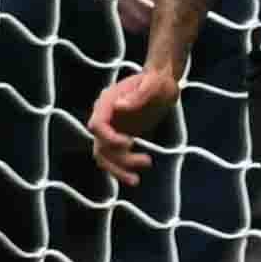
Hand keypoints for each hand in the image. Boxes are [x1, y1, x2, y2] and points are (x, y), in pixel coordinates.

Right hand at [81, 55, 180, 193]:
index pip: (97, 125)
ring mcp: (112, 128)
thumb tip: (119, 107)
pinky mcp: (121, 137)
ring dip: (118, 170)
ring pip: (105, 156)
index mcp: (107, 102)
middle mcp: (105, 117)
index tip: (130, 143)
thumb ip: (139, 94)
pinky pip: (115, 157)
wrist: (162, 82)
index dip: (109, 138)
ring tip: (136, 180)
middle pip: (100, 145)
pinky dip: (122, 168)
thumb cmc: (158, 80)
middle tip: (145, 162)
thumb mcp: (154, 84)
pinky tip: (136, 177)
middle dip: (117, 160)